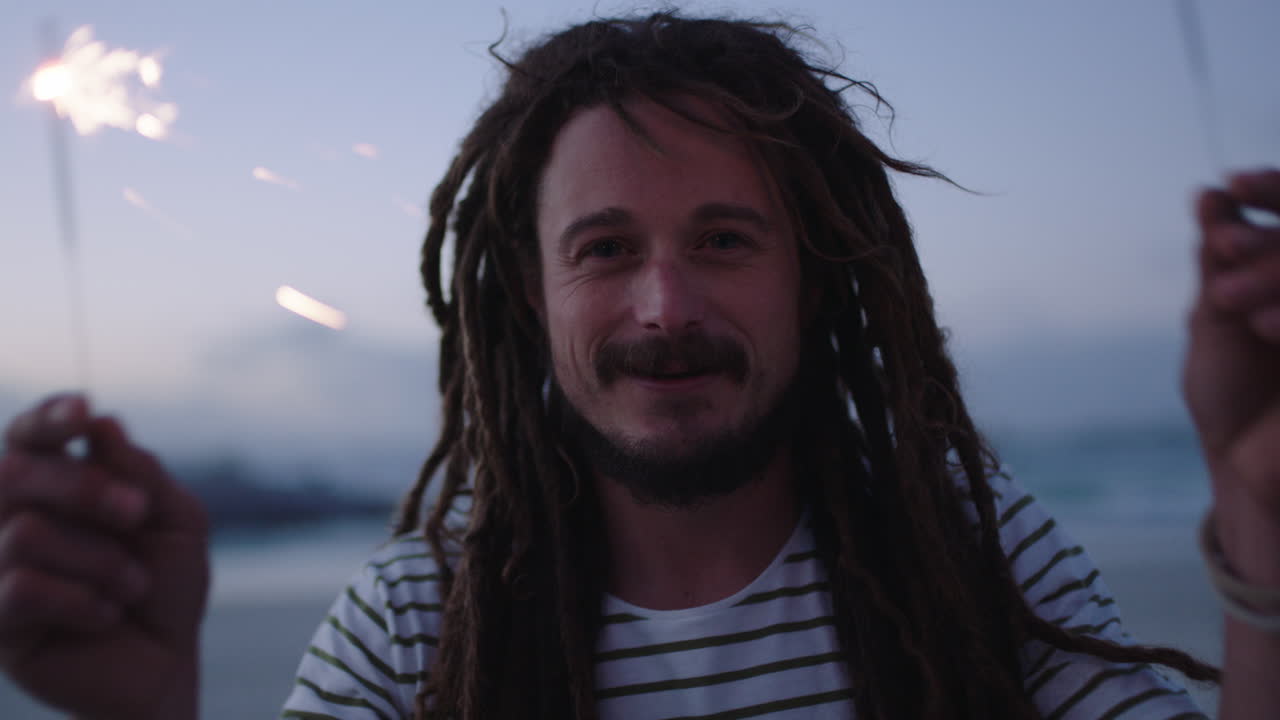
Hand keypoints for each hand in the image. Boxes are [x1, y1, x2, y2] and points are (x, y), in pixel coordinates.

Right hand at [0, 394, 208, 719]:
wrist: (168, 660)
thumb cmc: (168, 583)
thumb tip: (103, 425)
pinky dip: (84, 601)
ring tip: (133, 586)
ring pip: (25, 533)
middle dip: (84, 488)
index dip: (48, 416)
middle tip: (137, 513)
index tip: (83, 411)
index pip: (31, 433)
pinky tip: (108, 616)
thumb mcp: (176, 520)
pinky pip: (22, 589)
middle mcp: (17, 516)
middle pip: (15, 471)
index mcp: (58, 483)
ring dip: (101, 560)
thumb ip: (142, 474)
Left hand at [1184, 167, 1279, 581]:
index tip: (1229, 188)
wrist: (1252, 474)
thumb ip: (1220, 261)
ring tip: (1227, 299)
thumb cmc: (1233, 394)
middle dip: (1270, 243)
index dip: (1273, 192)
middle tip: (1223, 248)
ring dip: (1276, 273)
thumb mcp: (1218, 321)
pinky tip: (1261, 327)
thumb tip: (1209, 195)